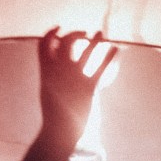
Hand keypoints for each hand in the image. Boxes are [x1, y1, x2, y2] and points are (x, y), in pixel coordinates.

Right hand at [38, 27, 117, 144]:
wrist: (58, 132)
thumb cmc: (53, 112)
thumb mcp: (46, 90)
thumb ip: (50, 75)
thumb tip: (54, 64)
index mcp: (45, 71)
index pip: (44, 43)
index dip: (51, 33)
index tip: (59, 29)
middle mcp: (59, 71)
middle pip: (67, 41)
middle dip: (75, 34)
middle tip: (84, 33)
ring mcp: (74, 78)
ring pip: (87, 51)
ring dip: (95, 40)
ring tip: (101, 33)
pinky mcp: (88, 88)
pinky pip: (101, 68)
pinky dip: (109, 56)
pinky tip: (116, 49)